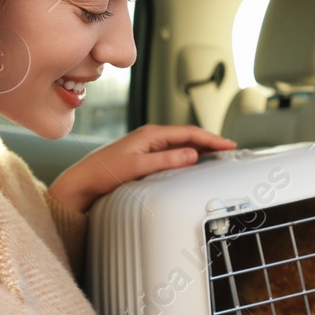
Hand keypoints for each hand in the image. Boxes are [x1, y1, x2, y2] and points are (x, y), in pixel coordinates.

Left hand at [48, 124, 234, 213]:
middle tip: (230, 150)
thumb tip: (192, 154)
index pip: (189, 133)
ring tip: (219, 154)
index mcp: (151, 134)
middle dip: (210, 141)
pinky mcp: (146, 156)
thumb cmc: (105, 172)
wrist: (84, 181)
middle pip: (188, 136)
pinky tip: (195, 161)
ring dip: (201, 148)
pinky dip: (189, 155)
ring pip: (182, 144)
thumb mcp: (138, 167)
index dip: (211, 138)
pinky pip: (174, 152)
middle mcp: (151, 137)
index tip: (228, 145)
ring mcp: (148, 146)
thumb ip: (166, 160)